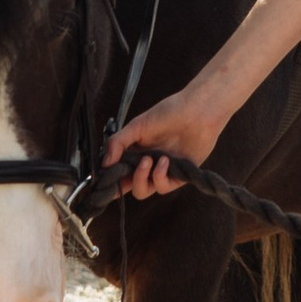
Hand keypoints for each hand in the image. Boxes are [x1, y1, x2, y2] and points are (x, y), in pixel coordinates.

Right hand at [109, 85, 226, 202]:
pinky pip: (163, 187)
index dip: (109, 180)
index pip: (117, 173)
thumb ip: (118, 143)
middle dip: (121, 185)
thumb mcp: (137, 126)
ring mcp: (162, 172)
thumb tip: (104, 163)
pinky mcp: (178, 176)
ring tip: (147, 160)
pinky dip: (159, 176)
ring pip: (143, 191)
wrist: (198, 110)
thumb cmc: (169, 112)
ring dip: (141, 178)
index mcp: (134, 152)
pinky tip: (164, 161)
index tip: (103, 179)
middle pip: (128, 187)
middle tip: (124, 171)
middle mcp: (147, 164)